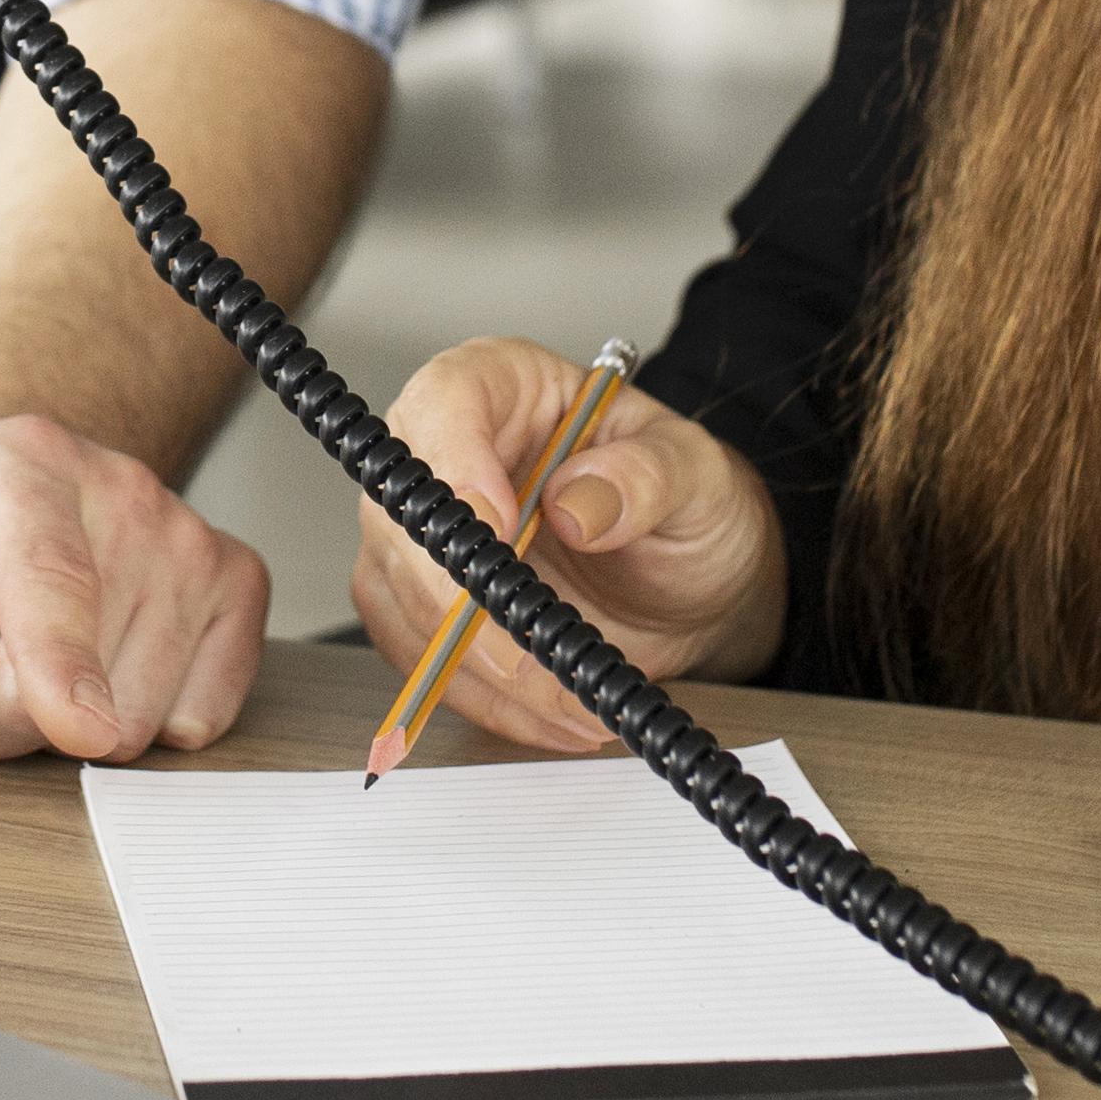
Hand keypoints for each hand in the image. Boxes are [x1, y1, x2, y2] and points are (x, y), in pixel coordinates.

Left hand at [0, 413, 270, 795]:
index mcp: (8, 462)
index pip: (47, 569)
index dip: (59, 656)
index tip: (78, 727)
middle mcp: (112, 484)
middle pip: (87, 674)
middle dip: (7, 714)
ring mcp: (182, 532)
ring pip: (144, 711)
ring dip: (68, 723)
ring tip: (22, 660)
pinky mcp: (232, 579)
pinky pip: (205, 712)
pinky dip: (144, 722)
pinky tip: (98, 667)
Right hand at [341, 339, 787, 757]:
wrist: (686, 580)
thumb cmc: (685, 504)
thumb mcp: (696, 476)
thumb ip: (647, 477)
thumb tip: (576, 502)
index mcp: (501, 386)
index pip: (445, 401)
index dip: (456, 466)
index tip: (499, 528)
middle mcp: (445, 452)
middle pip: (405, 515)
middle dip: (465, 602)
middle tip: (537, 656)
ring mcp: (425, 533)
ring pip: (403, 599)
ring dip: (478, 668)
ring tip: (569, 701)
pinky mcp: (425, 604)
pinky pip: (422, 659)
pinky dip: (483, 698)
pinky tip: (546, 713)